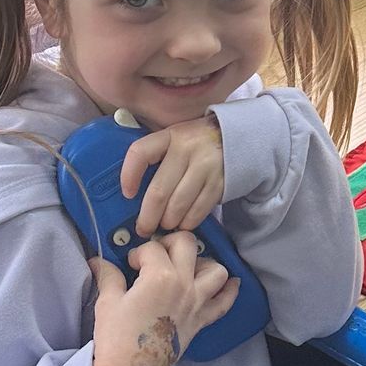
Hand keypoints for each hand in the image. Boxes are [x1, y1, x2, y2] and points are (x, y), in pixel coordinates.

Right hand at [90, 232, 237, 365]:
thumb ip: (109, 276)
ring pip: (215, 269)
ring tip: (186, 266)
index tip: (130, 264)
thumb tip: (99, 260)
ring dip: (203, 262)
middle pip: (187, 244)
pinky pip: (225, 302)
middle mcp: (184, 284)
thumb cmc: (117, 337)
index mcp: (159, 276)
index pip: (152, 248)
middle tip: (157, 254)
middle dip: (170, 241)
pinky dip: (230, 290)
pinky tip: (230, 282)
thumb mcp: (108, 302)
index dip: (138, 252)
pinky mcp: (202, 320)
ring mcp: (197, 302)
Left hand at [121, 115, 226, 235]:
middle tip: (143, 229)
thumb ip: (157, 156)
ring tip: (164, 225)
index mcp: (170, 136)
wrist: (237, 138)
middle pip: (159, 191)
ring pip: (178, 205)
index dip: (129, 175)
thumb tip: (134, 190)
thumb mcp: (175, 138)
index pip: (140, 153)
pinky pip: (198, 211)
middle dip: (148, 217)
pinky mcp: (220, 183)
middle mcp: (187, 150)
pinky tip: (182, 224)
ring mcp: (206, 167)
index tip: (127, 194)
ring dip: (168, 222)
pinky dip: (187, 222)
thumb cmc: (195, 144)